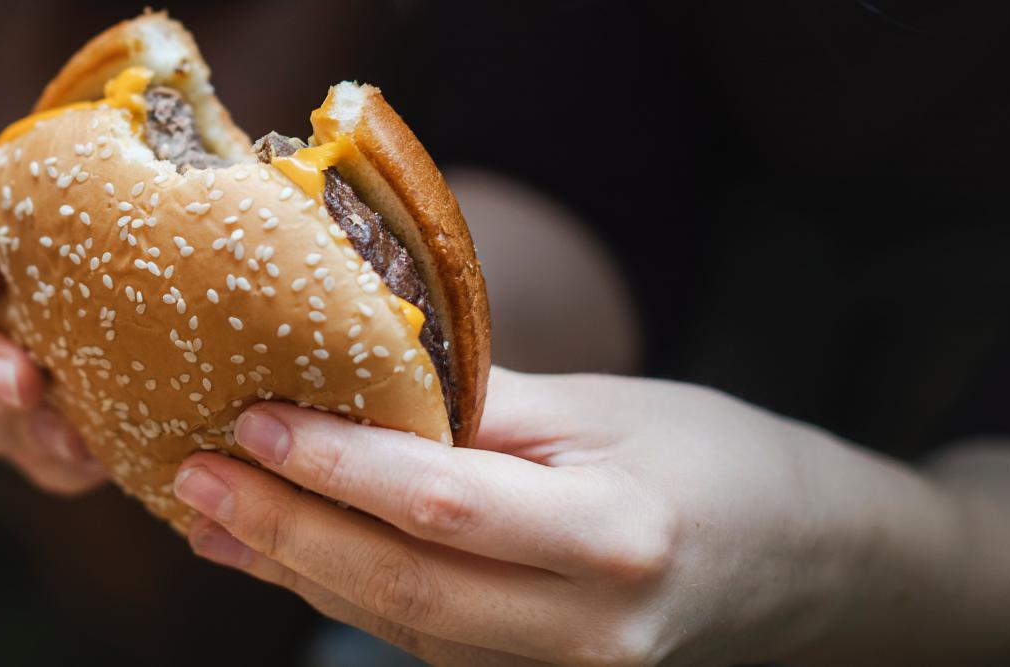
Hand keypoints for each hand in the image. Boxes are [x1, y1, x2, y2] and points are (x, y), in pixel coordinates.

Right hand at [0, 149, 105, 493]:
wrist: (111, 241)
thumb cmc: (98, 185)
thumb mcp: (93, 160)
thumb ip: (116, 160)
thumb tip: (213, 164)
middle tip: (22, 380)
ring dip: (6, 429)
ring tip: (70, 437)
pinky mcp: (1, 423)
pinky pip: (13, 456)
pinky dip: (55, 461)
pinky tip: (100, 456)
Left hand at [172, 368, 956, 665]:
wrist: (817, 569)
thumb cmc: (721, 461)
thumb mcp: (612, 407)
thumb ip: (484, 405)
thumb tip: (358, 369)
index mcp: (618, 538)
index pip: (445, 506)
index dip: (337, 466)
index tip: (252, 418)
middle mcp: (588, 633)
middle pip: (403, 589)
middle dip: (285, 533)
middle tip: (192, 476)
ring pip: (401, 625)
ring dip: (296, 569)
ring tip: (208, 511)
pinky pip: (424, 639)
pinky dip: (347, 592)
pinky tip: (286, 548)